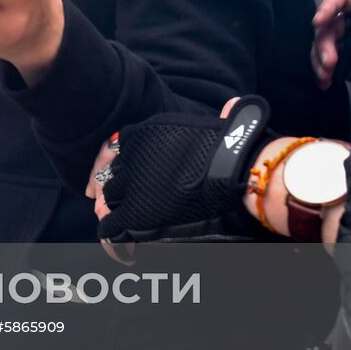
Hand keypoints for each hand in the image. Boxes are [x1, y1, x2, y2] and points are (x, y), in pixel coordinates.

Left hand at [95, 97, 273, 243]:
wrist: (240, 173)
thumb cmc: (239, 151)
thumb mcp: (224, 125)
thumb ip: (220, 118)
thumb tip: (232, 103)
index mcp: (145, 132)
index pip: (114, 151)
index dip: (116, 168)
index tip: (114, 181)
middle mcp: (132, 156)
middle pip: (113, 176)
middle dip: (121, 191)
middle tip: (131, 207)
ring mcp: (133, 183)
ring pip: (110, 200)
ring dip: (117, 212)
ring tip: (129, 227)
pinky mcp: (137, 211)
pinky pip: (111, 226)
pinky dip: (115, 236)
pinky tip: (127, 245)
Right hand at [311, 0, 350, 88]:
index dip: (326, 7)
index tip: (318, 21)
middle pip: (327, 27)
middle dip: (323, 44)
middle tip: (329, 62)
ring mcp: (350, 41)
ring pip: (324, 46)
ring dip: (319, 60)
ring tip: (325, 76)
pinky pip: (332, 64)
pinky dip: (324, 74)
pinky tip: (325, 83)